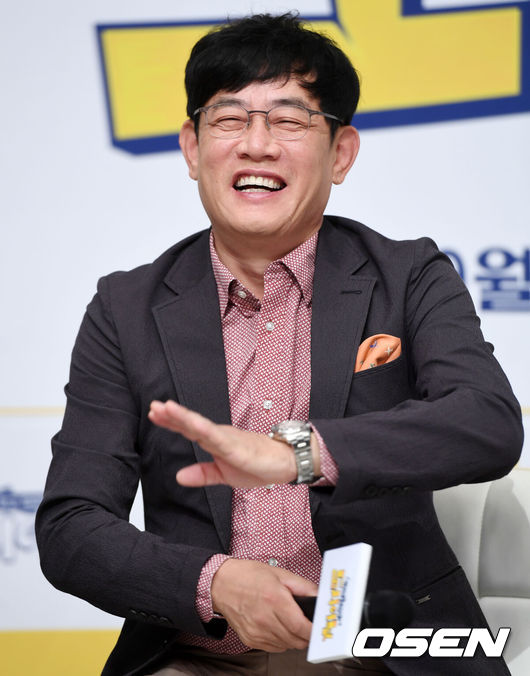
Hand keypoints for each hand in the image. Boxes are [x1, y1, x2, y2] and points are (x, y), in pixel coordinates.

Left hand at [149, 400, 309, 486]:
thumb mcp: (224, 476)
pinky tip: (193, 423)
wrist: (285, 463)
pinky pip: (219, 438)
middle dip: (172, 415)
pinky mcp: (238, 447)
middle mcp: (219, 435)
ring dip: (184, 417)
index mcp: (215, 441)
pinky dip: (205, 429)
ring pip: (202, 427)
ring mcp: (228, 439)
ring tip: (167, 408)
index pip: (189, 429)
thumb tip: (179, 476)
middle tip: (154, 406)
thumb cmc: (258, 465)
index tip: (155, 413)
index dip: (171, 421)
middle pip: (192, 424)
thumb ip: (202, 474)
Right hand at [211, 558, 317, 651]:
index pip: (301, 627)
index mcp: (275, 600)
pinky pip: (273, 648)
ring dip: (293, 638)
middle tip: (306, 625)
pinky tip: (277, 627)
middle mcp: (265, 619)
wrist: (221, 584)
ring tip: (290, 623)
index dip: (313, 630)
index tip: (318, 628)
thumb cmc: (248, 576)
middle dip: (305, 635)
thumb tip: (318, 596)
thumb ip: (302, 586)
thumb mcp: (279, 573)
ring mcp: (256, 632)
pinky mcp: (250, 639)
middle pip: (296, 640)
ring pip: (286, 646)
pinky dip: (280, 641)